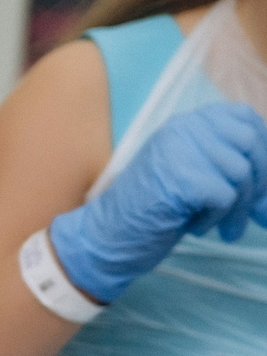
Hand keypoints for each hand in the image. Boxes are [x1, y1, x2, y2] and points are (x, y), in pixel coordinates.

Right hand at [50, 101, 266, 301]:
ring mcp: (178, 149)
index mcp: (185, 123)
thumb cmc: (149, 211)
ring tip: (219, 227)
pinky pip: (225, 195)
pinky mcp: (179, 177)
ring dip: (237, 209)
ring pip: (241, 173)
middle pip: (251, 144)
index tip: (260, 186)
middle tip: (254, 215)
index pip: (245, 118)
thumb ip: (224, 162)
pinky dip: (217, 219)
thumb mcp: (190, 175)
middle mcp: (181, 128)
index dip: (263, 151)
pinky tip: (196, 228)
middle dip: (260, 185)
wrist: (104, 237)